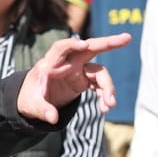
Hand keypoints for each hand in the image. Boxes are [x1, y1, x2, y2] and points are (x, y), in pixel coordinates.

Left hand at [16, 33, 131, 122]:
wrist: (33, 101)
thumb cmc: (30, 97)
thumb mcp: (32, 105)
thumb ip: (42, 110)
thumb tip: (52, 119)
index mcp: (50, 63)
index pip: (61, 48)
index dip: (72, 45)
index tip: (85, 45)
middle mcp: (67, 63)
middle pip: (89, 48)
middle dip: (108, 43)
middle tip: (127, 38)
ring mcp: (78, 70)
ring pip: (99, 72)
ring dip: (107, 87)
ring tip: (109, 105)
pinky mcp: (84, 80)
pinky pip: (99, 85)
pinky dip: (104, 95)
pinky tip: (105, 107)